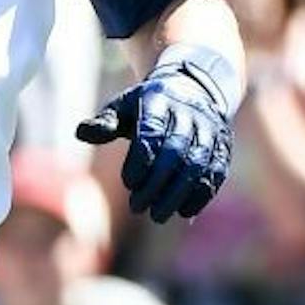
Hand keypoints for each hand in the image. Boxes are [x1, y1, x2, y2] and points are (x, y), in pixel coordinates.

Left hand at [75, 50, 233, 222]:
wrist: (194, 88)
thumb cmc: (149, 106)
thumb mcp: (125, 107)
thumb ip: (105, 123)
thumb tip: (81, 133)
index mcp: (160, 98)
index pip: (151, 133)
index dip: (140, 162)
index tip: (128, 184)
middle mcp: (189, 112)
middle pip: (175, 151)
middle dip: (156, 184)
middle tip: (137, 208)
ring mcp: (210, 128)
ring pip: (198, 164)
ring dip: (178, 194)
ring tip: (158, 215)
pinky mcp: (223, 145)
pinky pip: (217, 172)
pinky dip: (202, 194)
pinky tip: (185, 212)